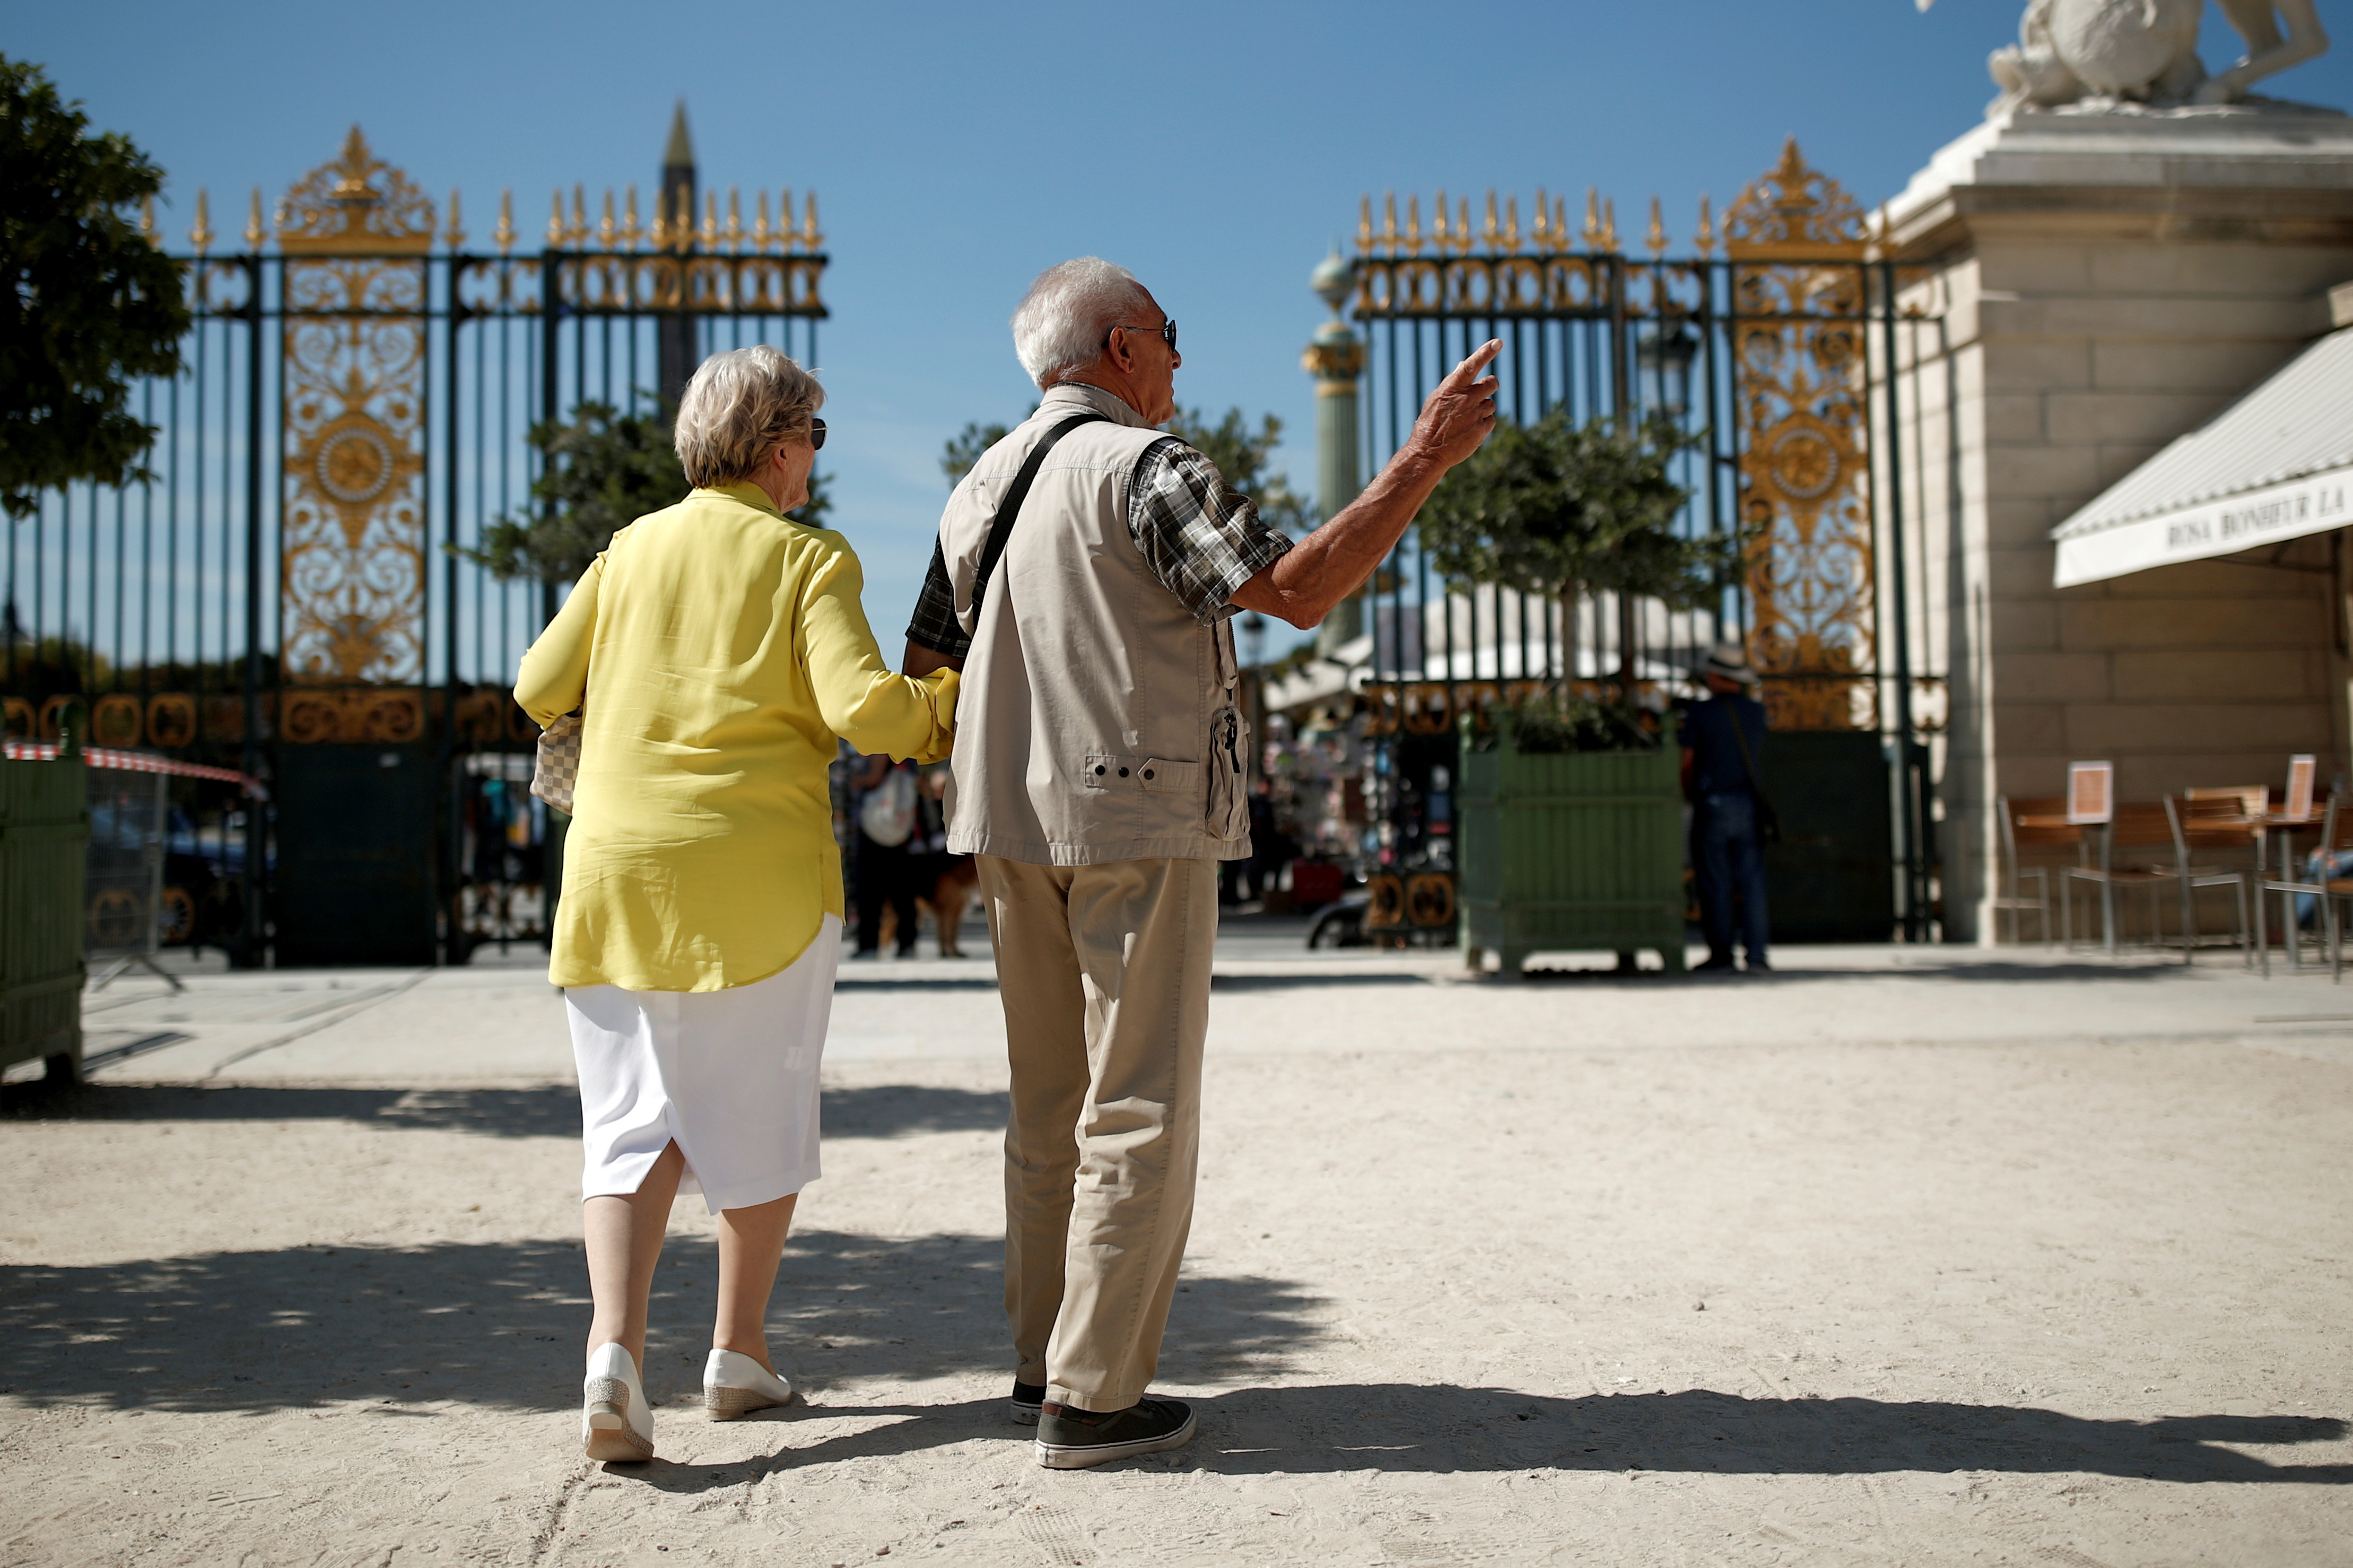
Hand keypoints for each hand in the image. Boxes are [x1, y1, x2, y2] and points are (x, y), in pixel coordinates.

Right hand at [1405, 339, 1501, 469]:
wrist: (1428, 452)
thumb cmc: (1429, 424)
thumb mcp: (1436, 399)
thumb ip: (1452, 382)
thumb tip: (1464, 365)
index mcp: (1452, 388)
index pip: (1471, 365)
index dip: (1486, 352)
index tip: (1498, 342)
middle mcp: (1466, 399)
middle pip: (1492, 383)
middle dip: (1490, 386)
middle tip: (1481, 393)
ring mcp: (1475, 414)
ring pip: (1491, 404)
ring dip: (1483, 409)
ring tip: (1466, 419)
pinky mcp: (1481, 430)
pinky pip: (1491, 420)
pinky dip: (1483, 424)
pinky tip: (1469, 430)